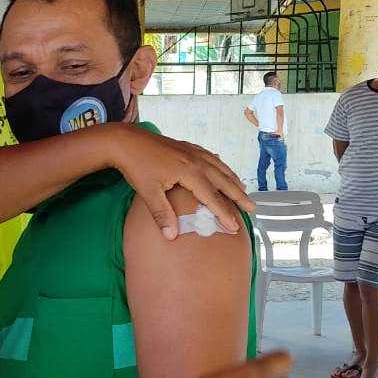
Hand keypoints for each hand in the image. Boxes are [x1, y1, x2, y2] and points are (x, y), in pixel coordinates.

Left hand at [109, 125, 252, 239]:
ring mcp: (192, 151)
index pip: (213, 197)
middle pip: (223, 180)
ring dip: (232, 179)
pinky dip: (219, 165)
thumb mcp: (148, 193)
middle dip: (238, 195)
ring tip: (243, 190)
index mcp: (190, 172)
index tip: (235, 227)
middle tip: (252, 208)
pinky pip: (209, 157)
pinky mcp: (185, 147)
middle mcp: (196, 160)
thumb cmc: (137, 167)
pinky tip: (221, 167)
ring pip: (219, 167)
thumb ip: (162, 214)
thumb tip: (172, 237)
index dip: (225, 213)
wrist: (126, 140)